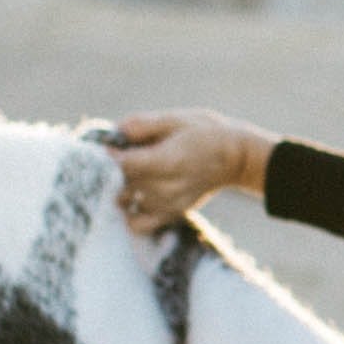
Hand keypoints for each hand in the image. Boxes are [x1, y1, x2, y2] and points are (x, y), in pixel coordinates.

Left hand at [108, 111, 273, 234]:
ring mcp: (168, 205)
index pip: (121, 165)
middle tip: (121, 155)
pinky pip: (138, 224)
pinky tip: (134, 197)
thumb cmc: (205, 132)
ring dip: (120, 188)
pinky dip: (130, 213)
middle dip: (112, 170)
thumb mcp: (175, 119)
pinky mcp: (171, 215)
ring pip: (124, 201)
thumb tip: (114, 131)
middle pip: (119, 183)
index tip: (109, 145)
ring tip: (131, 173)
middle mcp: (165, 188)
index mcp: (167, 161)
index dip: (108, 154)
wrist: (235, 157)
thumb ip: (142, 125)